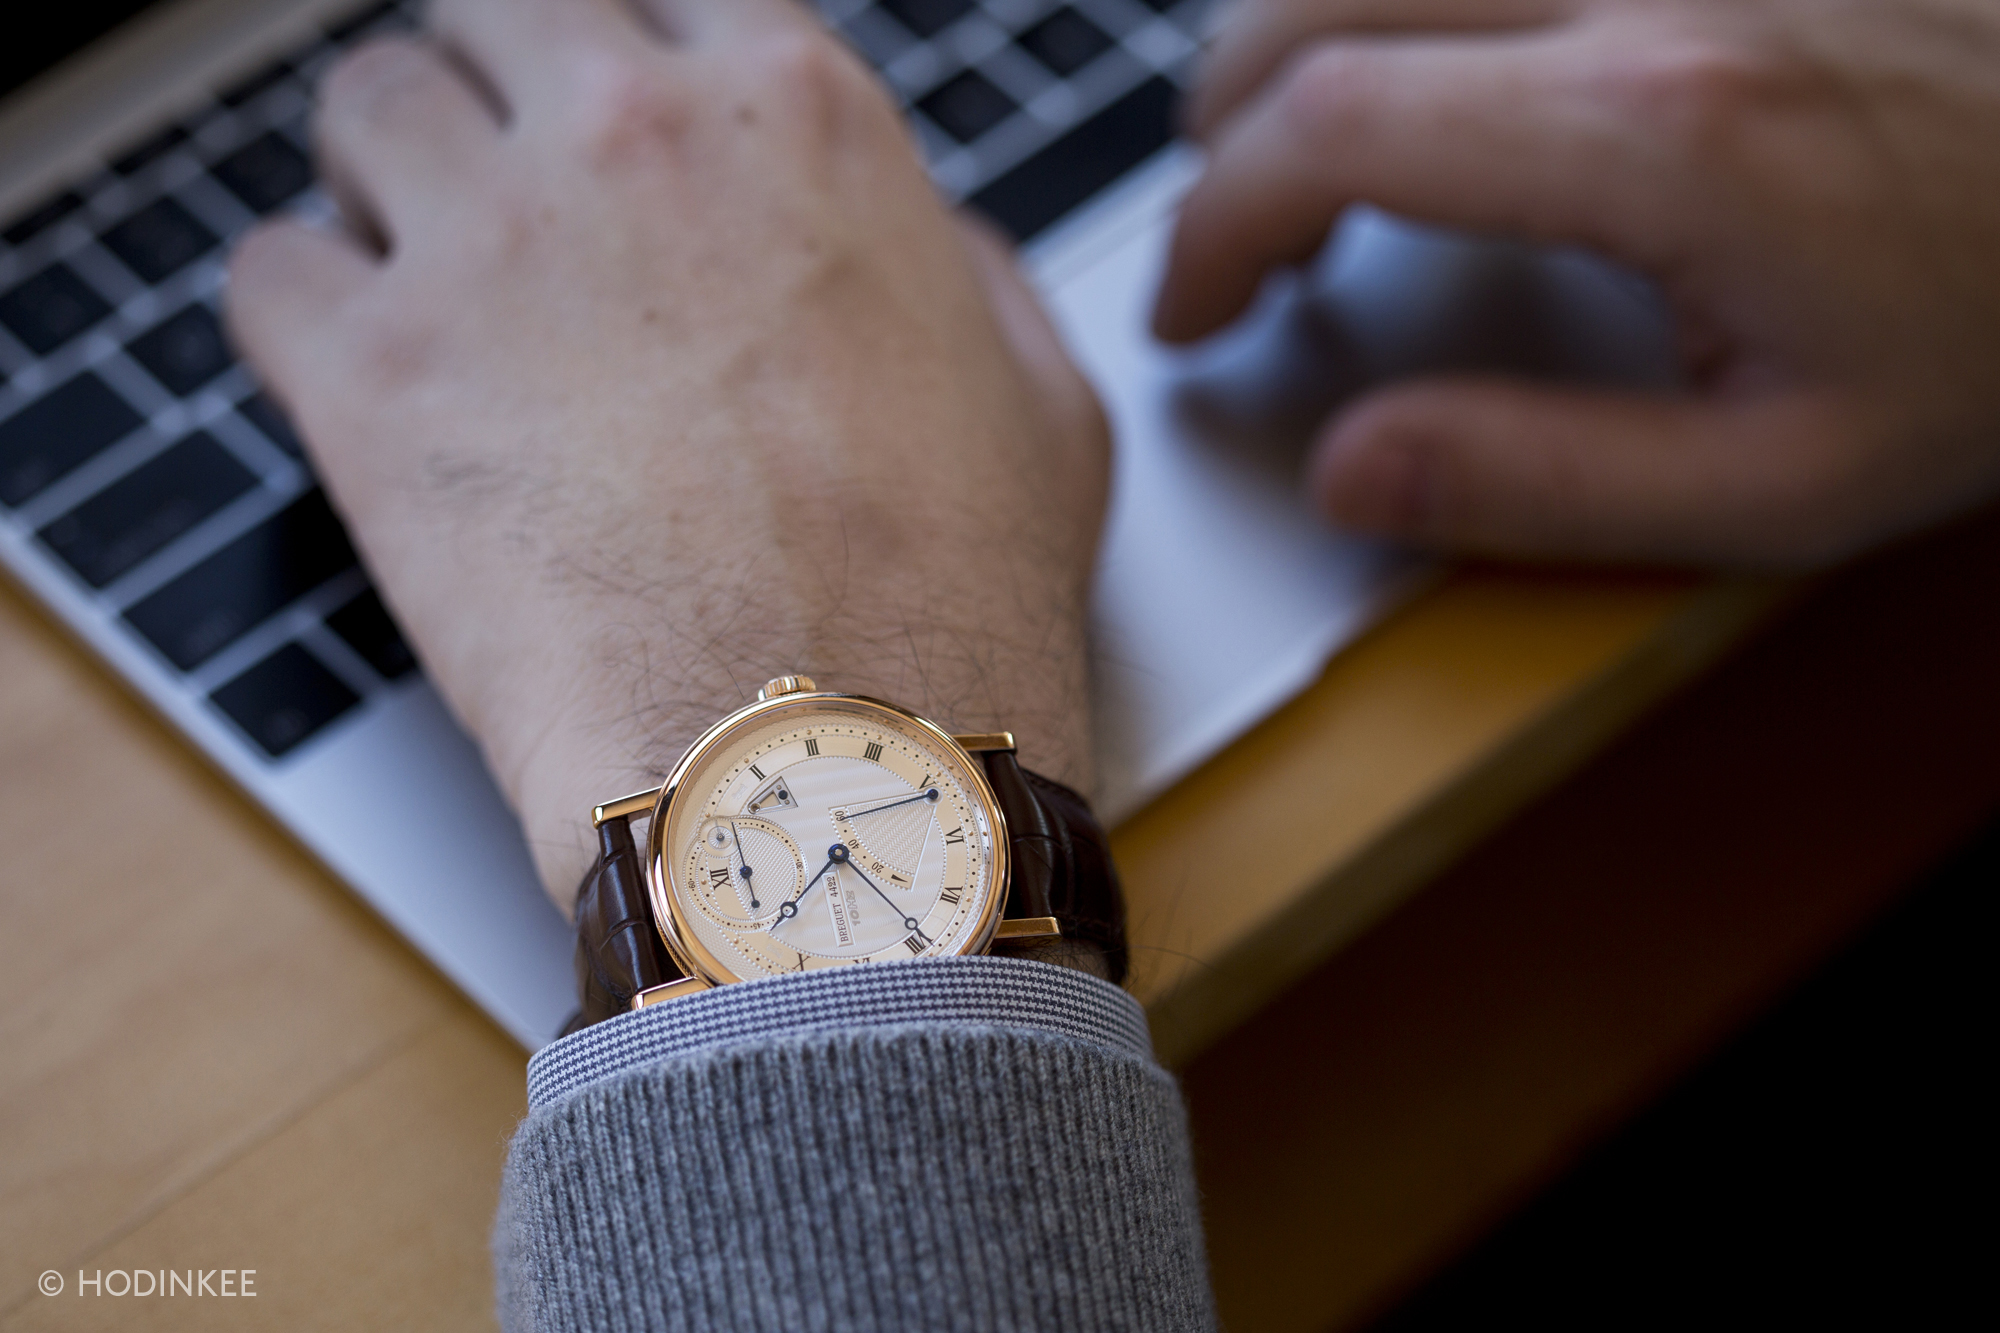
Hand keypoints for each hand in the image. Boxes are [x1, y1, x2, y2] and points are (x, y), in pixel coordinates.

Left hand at [225, 0, 1107, 908]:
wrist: (833, 767)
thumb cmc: (952, 610)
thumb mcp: (1042, 404)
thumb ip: (968, 273)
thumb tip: (925, 243)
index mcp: (800, 120)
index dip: (628, 63)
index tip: (608, 112)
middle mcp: (634, 138)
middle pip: (485, 8)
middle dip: (492, 87)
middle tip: (503, 183)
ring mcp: (491, 244)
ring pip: (362, 104)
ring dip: (387, 180)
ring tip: (425, 277)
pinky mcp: (372, 378)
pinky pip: (264, 270)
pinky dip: (297, 310)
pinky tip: (359, 375)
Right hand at [1156, 0, 1999, 565]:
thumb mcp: (1784, 482)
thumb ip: (1543, 482)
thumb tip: (1351, 467)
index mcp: (1662, 128)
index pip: (1332, 126)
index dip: (1215, 225)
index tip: (1197, 310)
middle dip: (1227, 123)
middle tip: (1233, 236)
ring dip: (1303, 34)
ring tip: (1307, 145)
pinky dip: (1417, 0)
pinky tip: (1430, 61)